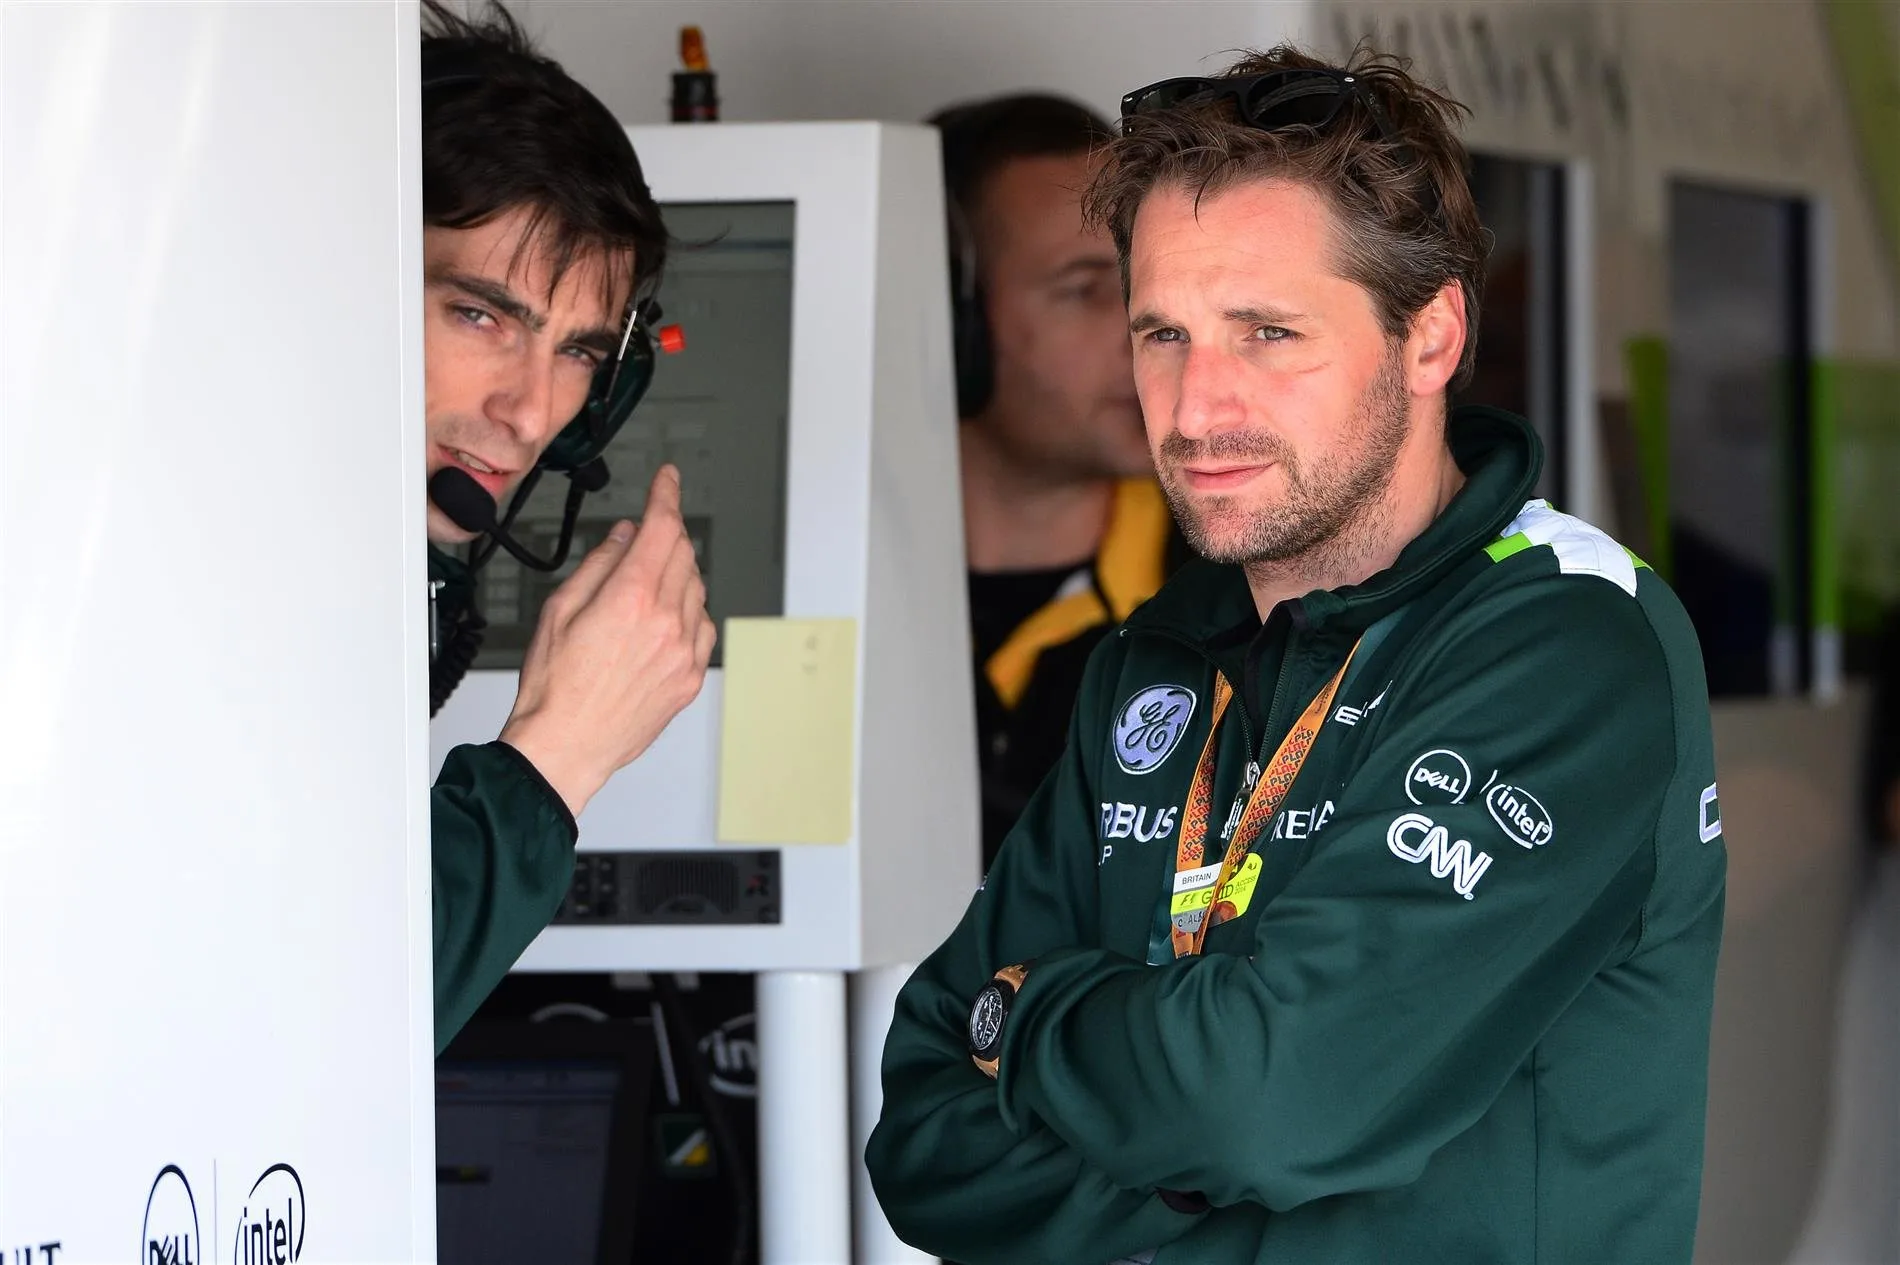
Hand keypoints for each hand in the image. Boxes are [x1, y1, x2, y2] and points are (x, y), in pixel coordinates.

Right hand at [500, 464, 716, 816]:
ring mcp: (683, 651)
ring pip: (696, 589)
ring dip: (676, 574)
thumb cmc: (554, 687)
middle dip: (667, 534)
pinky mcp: (689, 677)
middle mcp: (665, 622)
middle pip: (682, 553)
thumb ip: (600, 564)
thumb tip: (626, 535)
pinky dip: (688, 612)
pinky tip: (662, 621)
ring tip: (644, 589)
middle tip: (648, 534)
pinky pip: (702, 627)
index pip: (662, 528)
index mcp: (631, 599)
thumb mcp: (560, 610)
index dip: (667, 495)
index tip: (668, 480)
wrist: (566, 746)